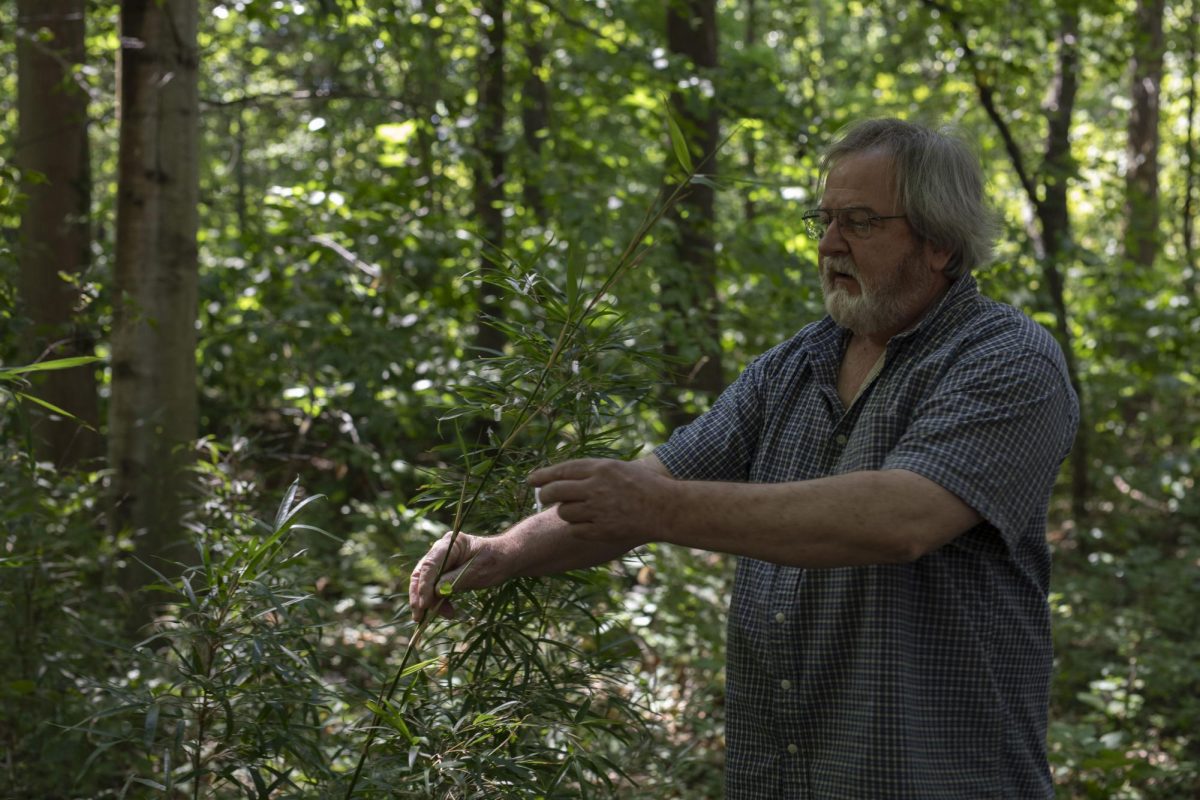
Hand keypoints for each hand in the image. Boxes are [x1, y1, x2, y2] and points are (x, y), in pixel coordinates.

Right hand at [408, 531, 495, 621]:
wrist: (506, 559)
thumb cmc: (495, 561)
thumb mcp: (477, 571)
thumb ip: (455, 580)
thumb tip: (435, 592)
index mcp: (450, 543)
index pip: (429, 565)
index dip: (424, 585)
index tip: (424, 604)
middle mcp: (441, 550)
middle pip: (421, 573)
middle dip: (419, 596)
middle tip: (419, 616)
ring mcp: (441, 561)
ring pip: (425, 583)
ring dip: (430, 601)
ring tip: (445, 614)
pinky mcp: (443, 573)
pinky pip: (434, 588)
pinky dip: (438, 600)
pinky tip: (448, 611)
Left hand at [528, 458, 671, 546]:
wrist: (666, 508)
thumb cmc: (644, 486)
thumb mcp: (618, 468)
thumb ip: (592, 471)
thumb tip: (562, 476)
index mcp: (601, 468)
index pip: (562, 470)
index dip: (543, 475)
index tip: (531, 480)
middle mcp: (596, 487)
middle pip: (555, 491)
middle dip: (546, 495)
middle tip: (545, 498)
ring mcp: (599, 510)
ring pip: (564, 512)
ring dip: (566, 512)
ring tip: (579, 511)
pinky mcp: (602, 530)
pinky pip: (576, 530)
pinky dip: (577, 528)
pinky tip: (588, 525)